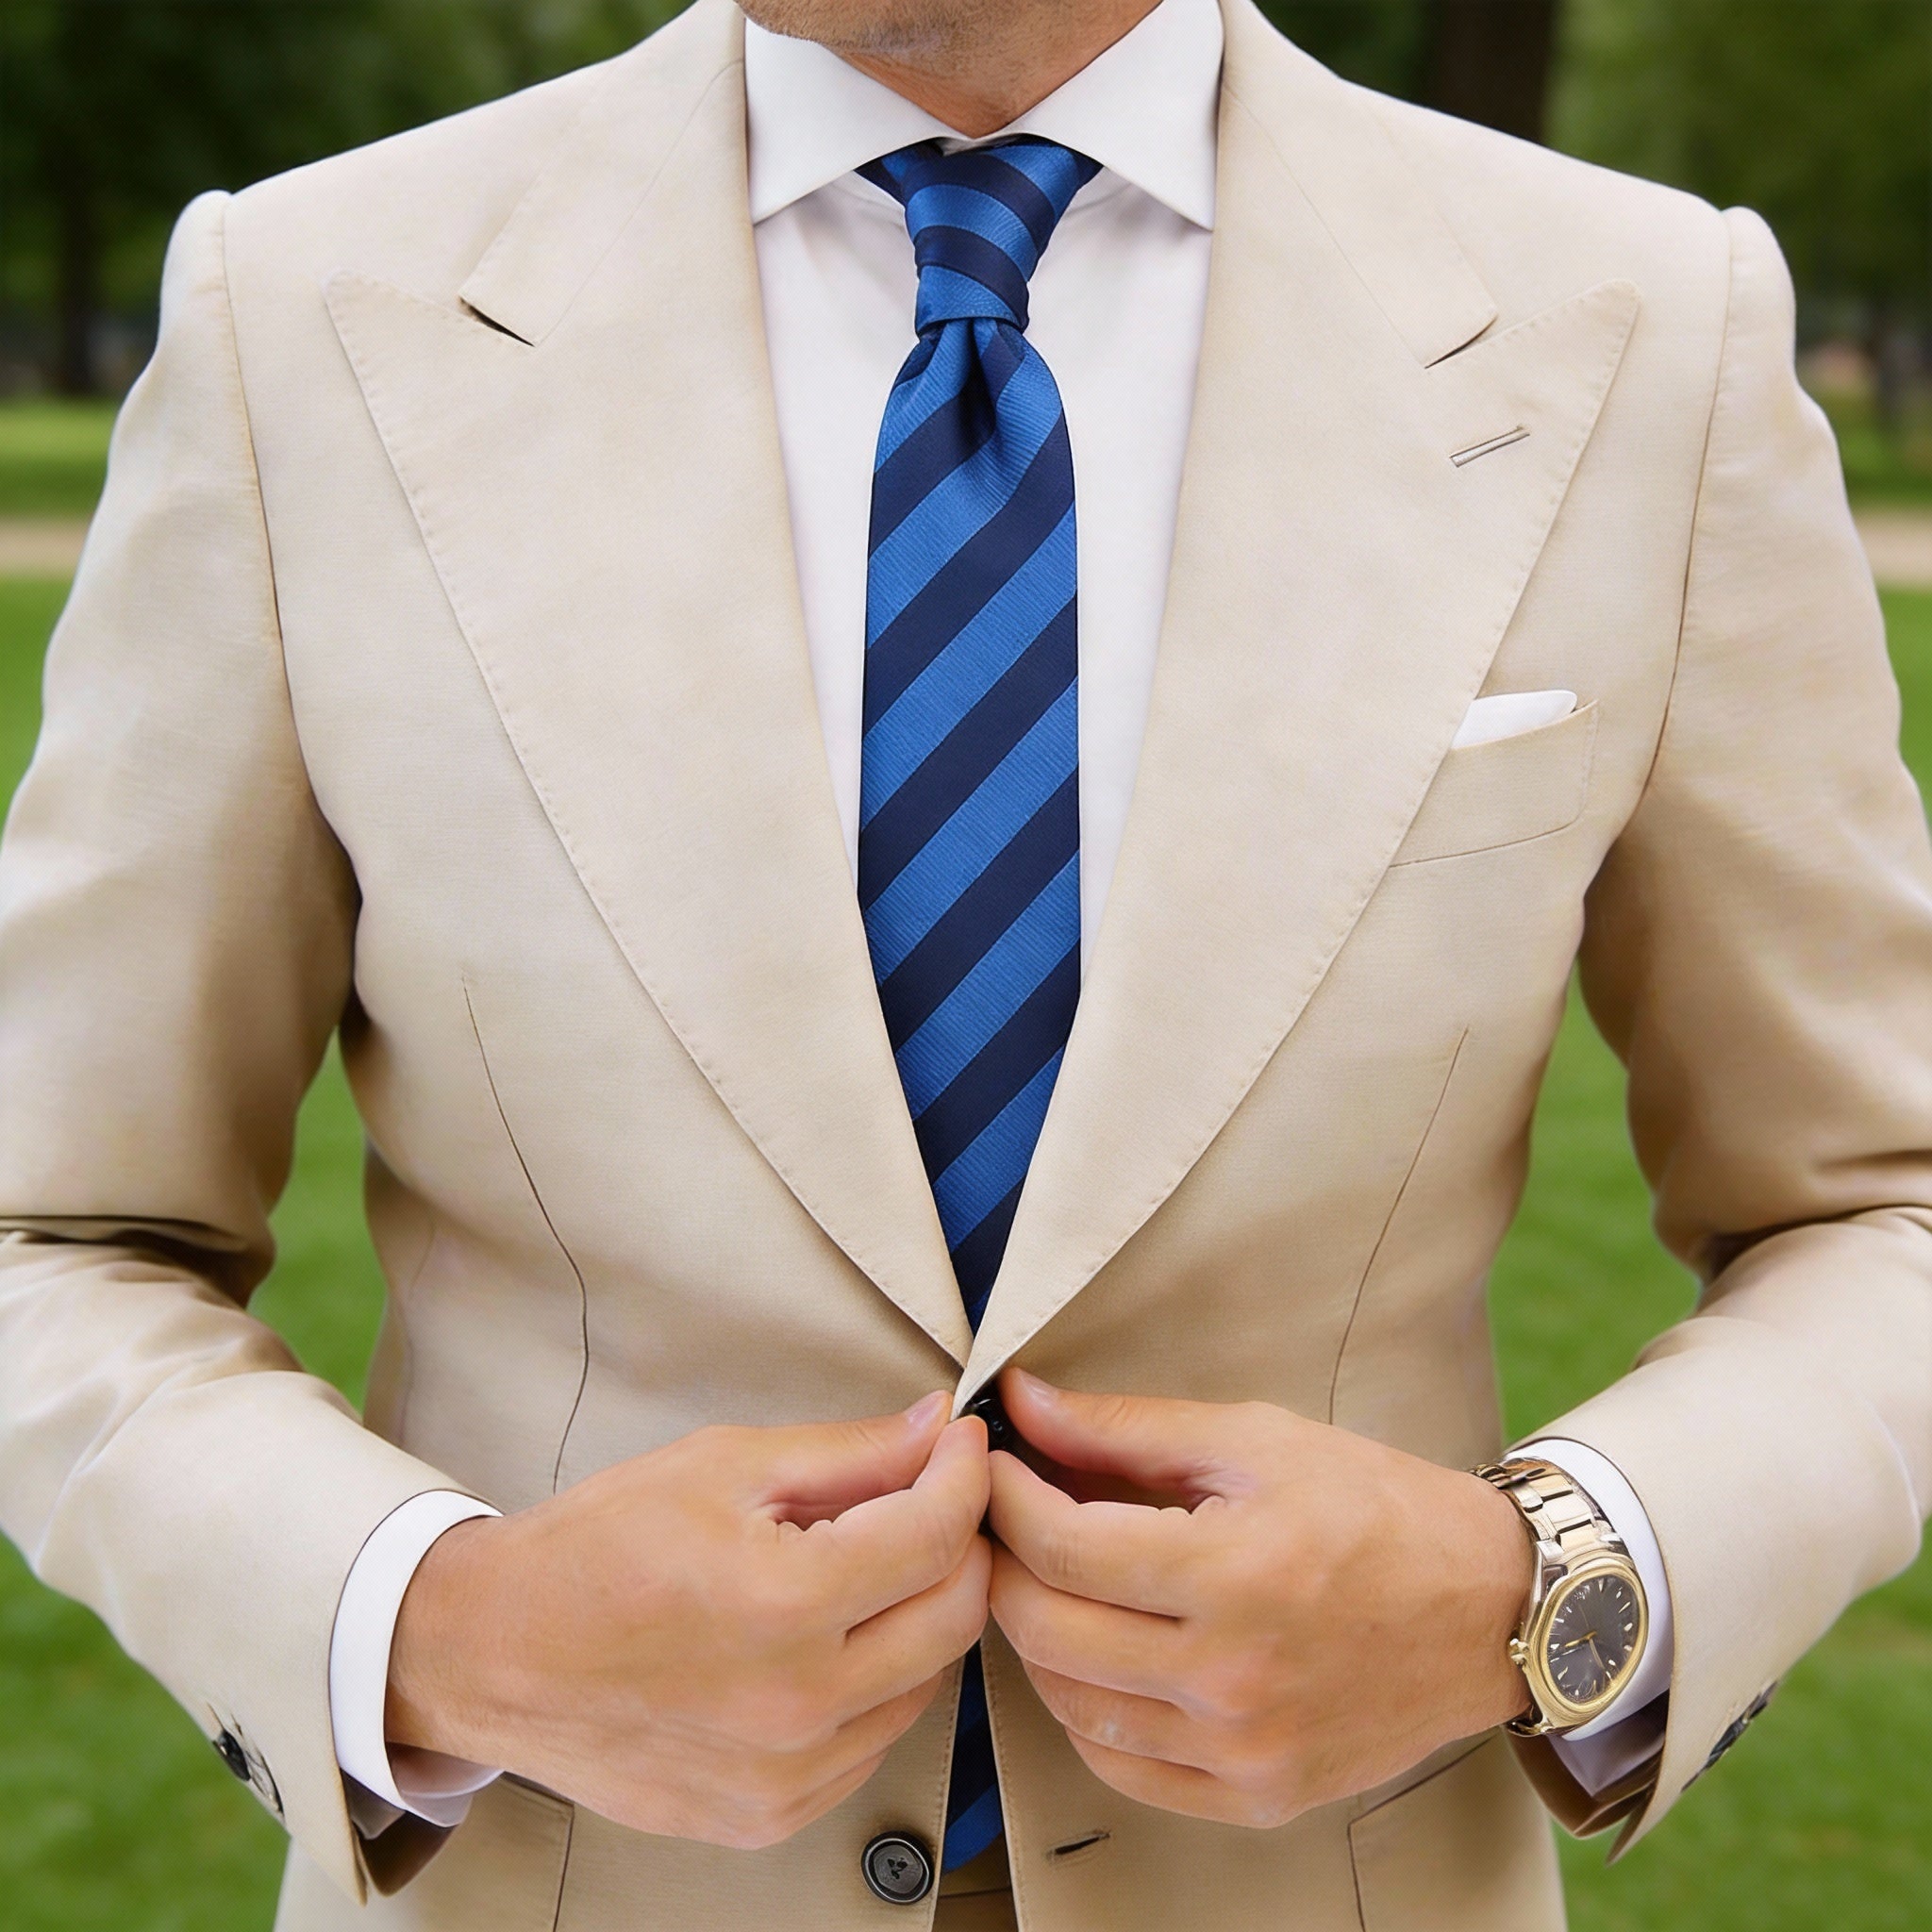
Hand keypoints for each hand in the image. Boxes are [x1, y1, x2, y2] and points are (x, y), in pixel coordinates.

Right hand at [387, 1394, 991, 1848]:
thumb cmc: (595, 1551)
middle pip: (955, 1616)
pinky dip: (876, 1683)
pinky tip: (827, 1639)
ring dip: (919, 1614)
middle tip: (928, 1497)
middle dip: (959, 1542)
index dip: (965, 1474)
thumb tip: (936, 1430)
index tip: (960, 1445)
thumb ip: (849, 1452)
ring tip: (864, 1567)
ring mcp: (785, 1776)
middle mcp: (796, 1705)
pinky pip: (873, 1741)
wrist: (495, 1653)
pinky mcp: (770, 1815)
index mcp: (782, 1605)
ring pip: (926, 1683)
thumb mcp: (723, 1465)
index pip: (937, 1535)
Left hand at [986, 1370, 1531, 1828]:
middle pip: (1048, 1628)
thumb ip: (1126, 1427)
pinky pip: (1121, 1768)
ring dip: (1036, 1636)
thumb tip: (1024, 1403)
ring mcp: (1244, 1749)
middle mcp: (1234, 1676)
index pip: (1063, 1546)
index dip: (1006, 1498)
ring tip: (1048, 1579)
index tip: (993, 1464)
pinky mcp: (1257, 1796)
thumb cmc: (1377, 1508)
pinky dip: (1085, 1711)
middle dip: (1005, 1562)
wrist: (1489, 1609)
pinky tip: (1095, 1656)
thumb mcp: (1255, 1440)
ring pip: (1069, 1704)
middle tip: (1005, 1518)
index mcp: (1236, 1573)